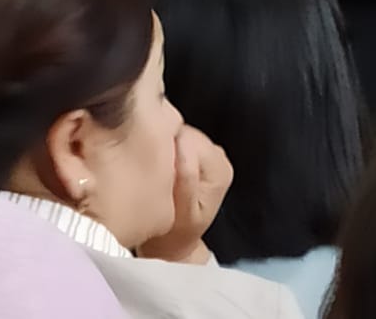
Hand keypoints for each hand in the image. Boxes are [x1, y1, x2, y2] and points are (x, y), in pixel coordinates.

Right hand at [138, 127, 232, 265]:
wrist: (174, 244)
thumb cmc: (176, 233)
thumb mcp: (183, 212)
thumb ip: (186, 179)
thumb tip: (182, 147)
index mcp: (220, 170)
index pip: (190, 138)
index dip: (169, 148)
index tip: (156, 165)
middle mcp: (218, 157)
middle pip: (185, 132)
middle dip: (168, 147)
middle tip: (156, 171)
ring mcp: (207, 153)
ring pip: (178, 133)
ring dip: (166, 148)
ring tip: (158, 172)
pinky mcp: (195, 152)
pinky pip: (175, 139)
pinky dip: (166, 150)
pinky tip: (162, 168)